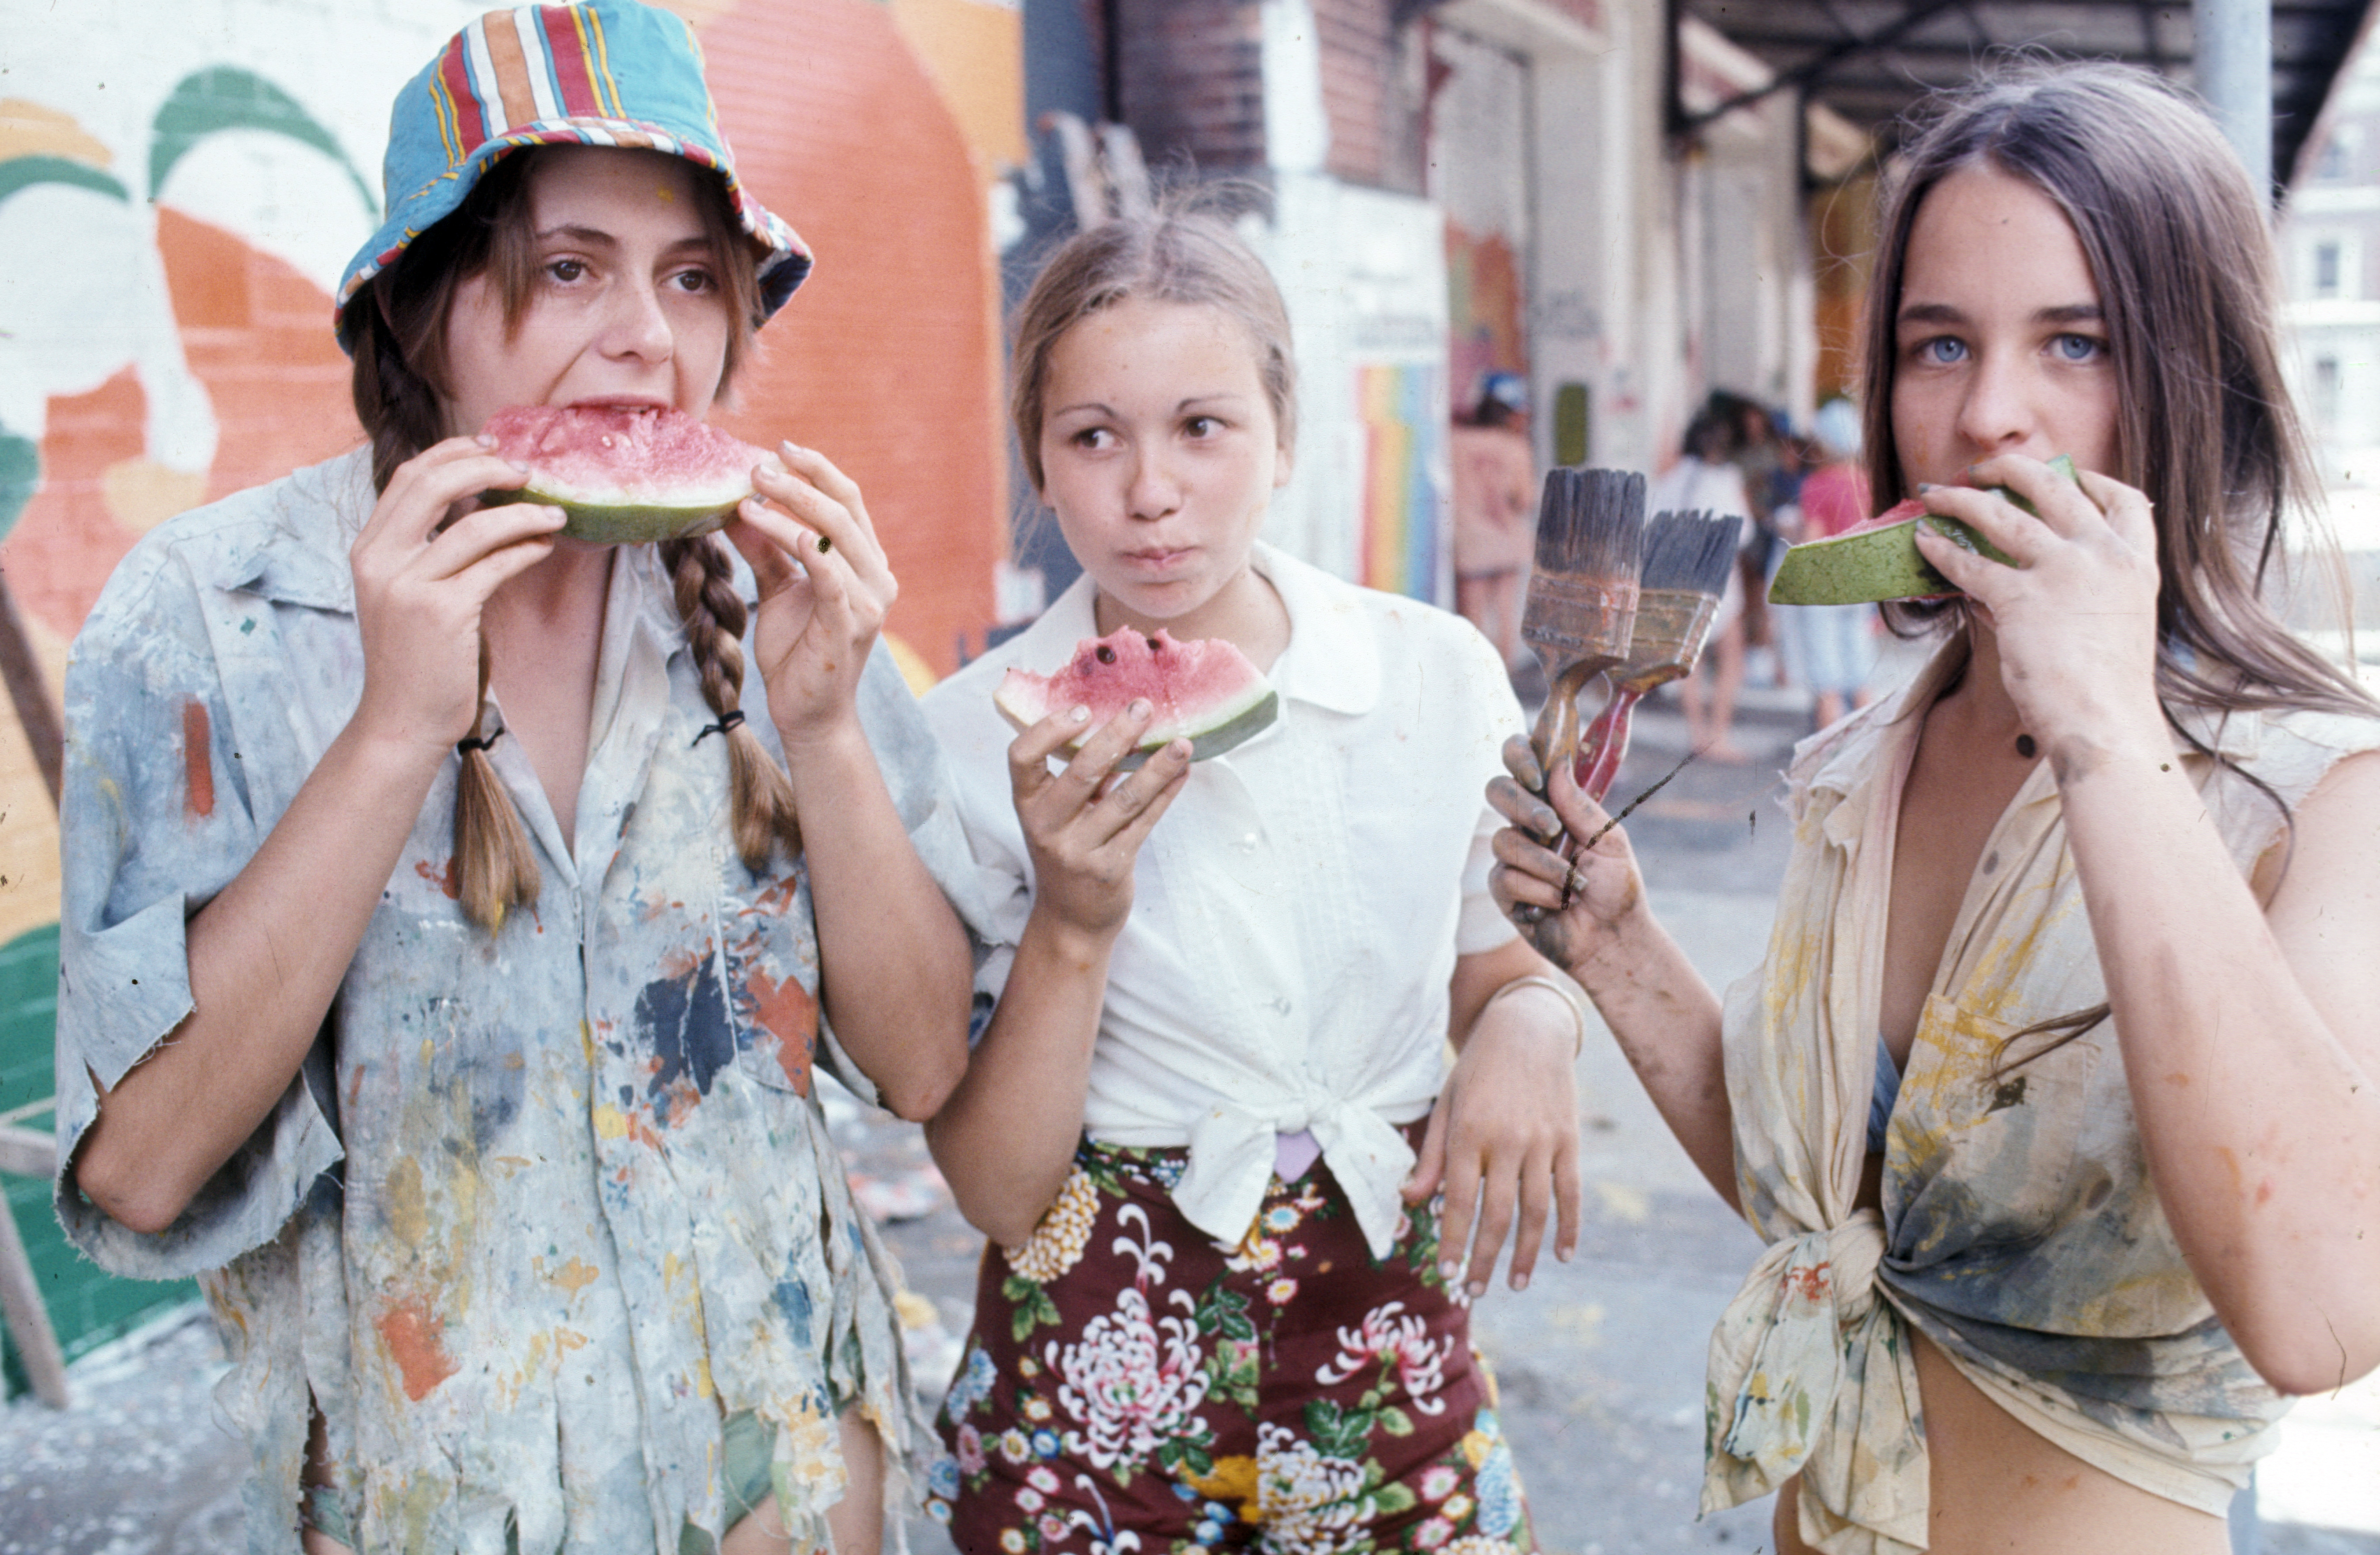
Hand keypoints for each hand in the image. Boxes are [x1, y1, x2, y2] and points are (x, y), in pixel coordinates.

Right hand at [348, 435, 562, 757]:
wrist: (400, 720)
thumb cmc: (412, 659)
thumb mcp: (401, 594)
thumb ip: (422, 551)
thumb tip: (476, 506)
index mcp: (367, 550)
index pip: (407, 478)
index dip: (450, 453)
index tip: (490, 446)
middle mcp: (380, 561)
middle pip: (434, 485)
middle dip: (486, 468)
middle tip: (527, 472)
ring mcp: (408, 585)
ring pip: (475, 526)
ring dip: (523, 514)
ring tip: (554, 516)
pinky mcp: (442, 612)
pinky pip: (495, 565)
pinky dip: (525, 550)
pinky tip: (544, 547)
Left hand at [726, 442, 897, 749]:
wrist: (809, 714)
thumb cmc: (796, 652)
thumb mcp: (775, 591)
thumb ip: (763, 551)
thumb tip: (734, 509)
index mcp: (866, 563)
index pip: (849, 501)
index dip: (818, 470)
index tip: (780, 447)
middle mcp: (877, 577)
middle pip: (844, 510)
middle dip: (799, 482)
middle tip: (756, 467)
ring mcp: (868, 601)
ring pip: (834, 536)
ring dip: (789, 510)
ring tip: (749, 495)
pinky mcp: (848, 624)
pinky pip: (829, 577)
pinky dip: (804, 549)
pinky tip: (777, 530)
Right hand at [1008, 703, 1190, 943]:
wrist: (1069, 920)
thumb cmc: (1066, 851)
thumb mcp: (1057, 815)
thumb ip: (1078, 776)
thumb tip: (1123, 723)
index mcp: (1028, 803)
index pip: (1022, 757)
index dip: (1049, 729)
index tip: (1083, 709)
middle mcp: (1047, 826)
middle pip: (1082, 772)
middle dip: (1118, 735)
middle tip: (1145, 707)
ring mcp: (1078, 850)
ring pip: (1124, 798)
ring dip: (1157, 767)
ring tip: (1183, 744)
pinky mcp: (1110, 869)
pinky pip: (1143, 823)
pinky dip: (1165, 795)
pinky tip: (1182, 774)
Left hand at [1404, 987, 1582, 1294]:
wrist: (1527, 1029)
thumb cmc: (1477, 1071)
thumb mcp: (1445, 1104)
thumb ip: (1430, 1156)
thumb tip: (1409, 1199)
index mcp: (1469, 1132)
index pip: (1457, 1200)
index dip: (1452, 1240)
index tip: (1445, 1272)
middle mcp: (1507, 1140)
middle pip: (1497, 1214)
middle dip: (1483, 1258)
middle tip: (1473, 1291)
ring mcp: (1542, 1142)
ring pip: (1535, 1211)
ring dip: (1526, 1254)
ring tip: (1515, 1283)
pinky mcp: (1569, 1141)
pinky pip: (1571, 1192)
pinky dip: (1569, 1226)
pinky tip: (1561, 1254)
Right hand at [1488, 734, 1648, 971]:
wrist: (1613, 937)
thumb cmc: (1617, 887)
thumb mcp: (1609, 839)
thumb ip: (1580, 804)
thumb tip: (1558, 762)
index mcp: (1555, 804)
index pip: (1523, 761)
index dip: (1519, 756)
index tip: (1536, 776)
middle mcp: (1528, 825)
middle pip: (1497, 790)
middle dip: (1523, 807)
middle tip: (1551, 828)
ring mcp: (1513, 856)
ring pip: (1505, 841)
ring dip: (1545, 864)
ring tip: (1574, 884)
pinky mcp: (1505, 889)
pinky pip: (1507, 878)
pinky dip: (1539, 891)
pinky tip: (1559, 903)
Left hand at [1912, 456, 2166, 765]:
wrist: (2106, 723)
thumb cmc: (2108, 688)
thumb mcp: (2116, 624)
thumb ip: (2083, 593)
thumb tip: (2017, 580)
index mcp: (2136, 563)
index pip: (2125, 500)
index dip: (2092, 479)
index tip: (2068, 470)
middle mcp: (2103, 556)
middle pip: (2054, 487)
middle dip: (2011, 468)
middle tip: (1981, 467)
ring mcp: (2063, 572)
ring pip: (2000, 513)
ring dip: (1960, 498)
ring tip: (1935, 494)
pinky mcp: (2021, 599)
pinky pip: (1969, 562)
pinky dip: (1940, 550)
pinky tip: (1922, 542)